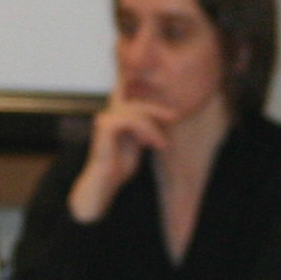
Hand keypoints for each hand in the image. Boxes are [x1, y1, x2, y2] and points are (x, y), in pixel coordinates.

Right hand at [67, 94, 177, 223]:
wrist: (106, 180)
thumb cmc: (122, 164)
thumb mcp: (140, 141)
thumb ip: (147, 127)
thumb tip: (168, 115)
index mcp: (115, 117)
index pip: (132, 99)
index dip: (150, 101)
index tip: (171, 113)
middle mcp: (108, 115)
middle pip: (138, 104)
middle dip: (158, 110)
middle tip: (175, 118)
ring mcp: (105, 119)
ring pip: (137, 112)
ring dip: (153, 128)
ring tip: (162, 145)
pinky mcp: (106, 126)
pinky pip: (132, 121)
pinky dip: (146, 131)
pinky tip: (151, 144)